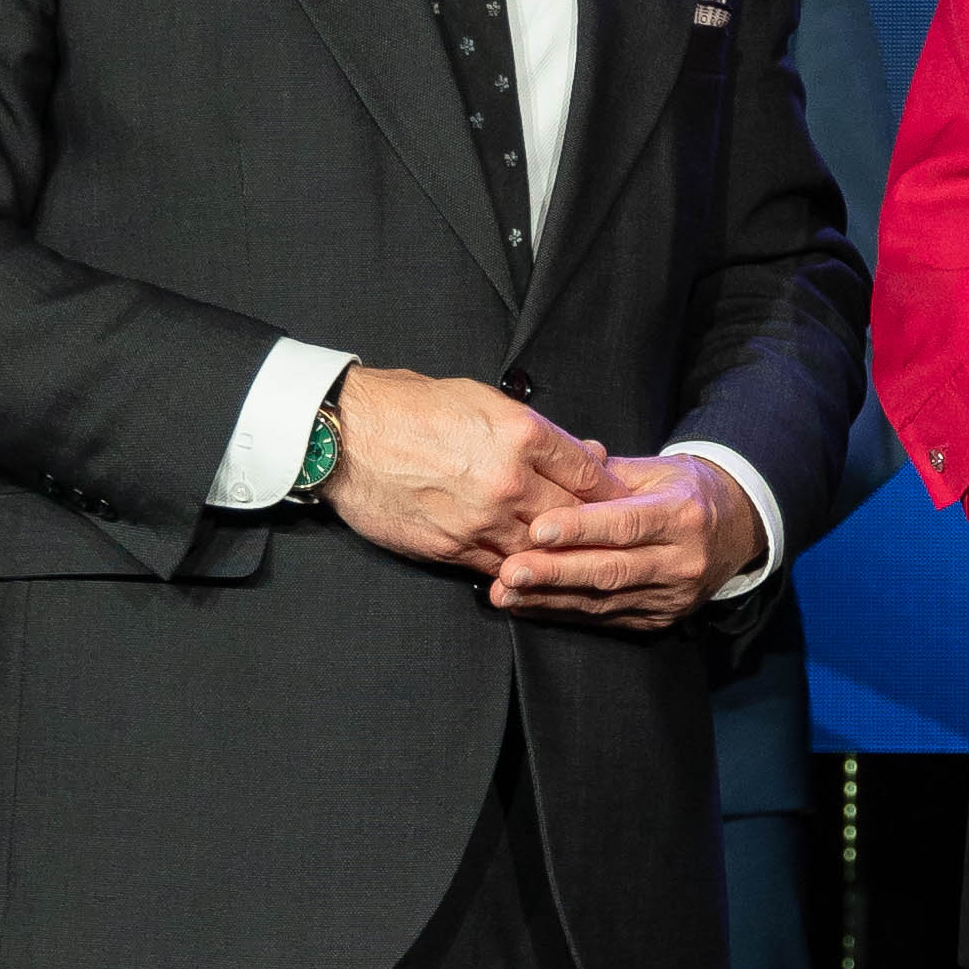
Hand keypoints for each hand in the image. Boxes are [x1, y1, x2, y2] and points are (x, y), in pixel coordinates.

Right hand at [324, 366, 608, 578]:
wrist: (345, 436)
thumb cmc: (411, 407)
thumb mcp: (484, 399)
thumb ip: (540, 432)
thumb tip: (588, 453)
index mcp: (521, 435)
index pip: (589, 474)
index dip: (611, 491)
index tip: (622, 501)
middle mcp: (508, 481)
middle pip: (574, 518)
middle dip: (594, 529)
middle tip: (611, 539)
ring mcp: (480, 520)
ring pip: (541, 550)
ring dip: (557, 556)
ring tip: (574, 560)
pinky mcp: (452, 548)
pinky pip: (501, 568)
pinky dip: (518, 569)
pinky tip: (529, 569)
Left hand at [488, 447, 762, 631]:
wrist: (735, 530)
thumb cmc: (684, 492)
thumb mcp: (656, 470)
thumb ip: (605, 475)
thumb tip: (557, 470)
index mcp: (682, 514)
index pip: (625, 523)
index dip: (580, 529)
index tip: (537, 528)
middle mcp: (682, 560)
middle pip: (612, 570)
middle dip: (556, 572)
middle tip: (510, 571)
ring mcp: (673, 595)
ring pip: (604, 600)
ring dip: (551, 598)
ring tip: (507, 592)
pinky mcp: (660, 619)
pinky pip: (606, 619)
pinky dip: (564, 612)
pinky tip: (530, 605)